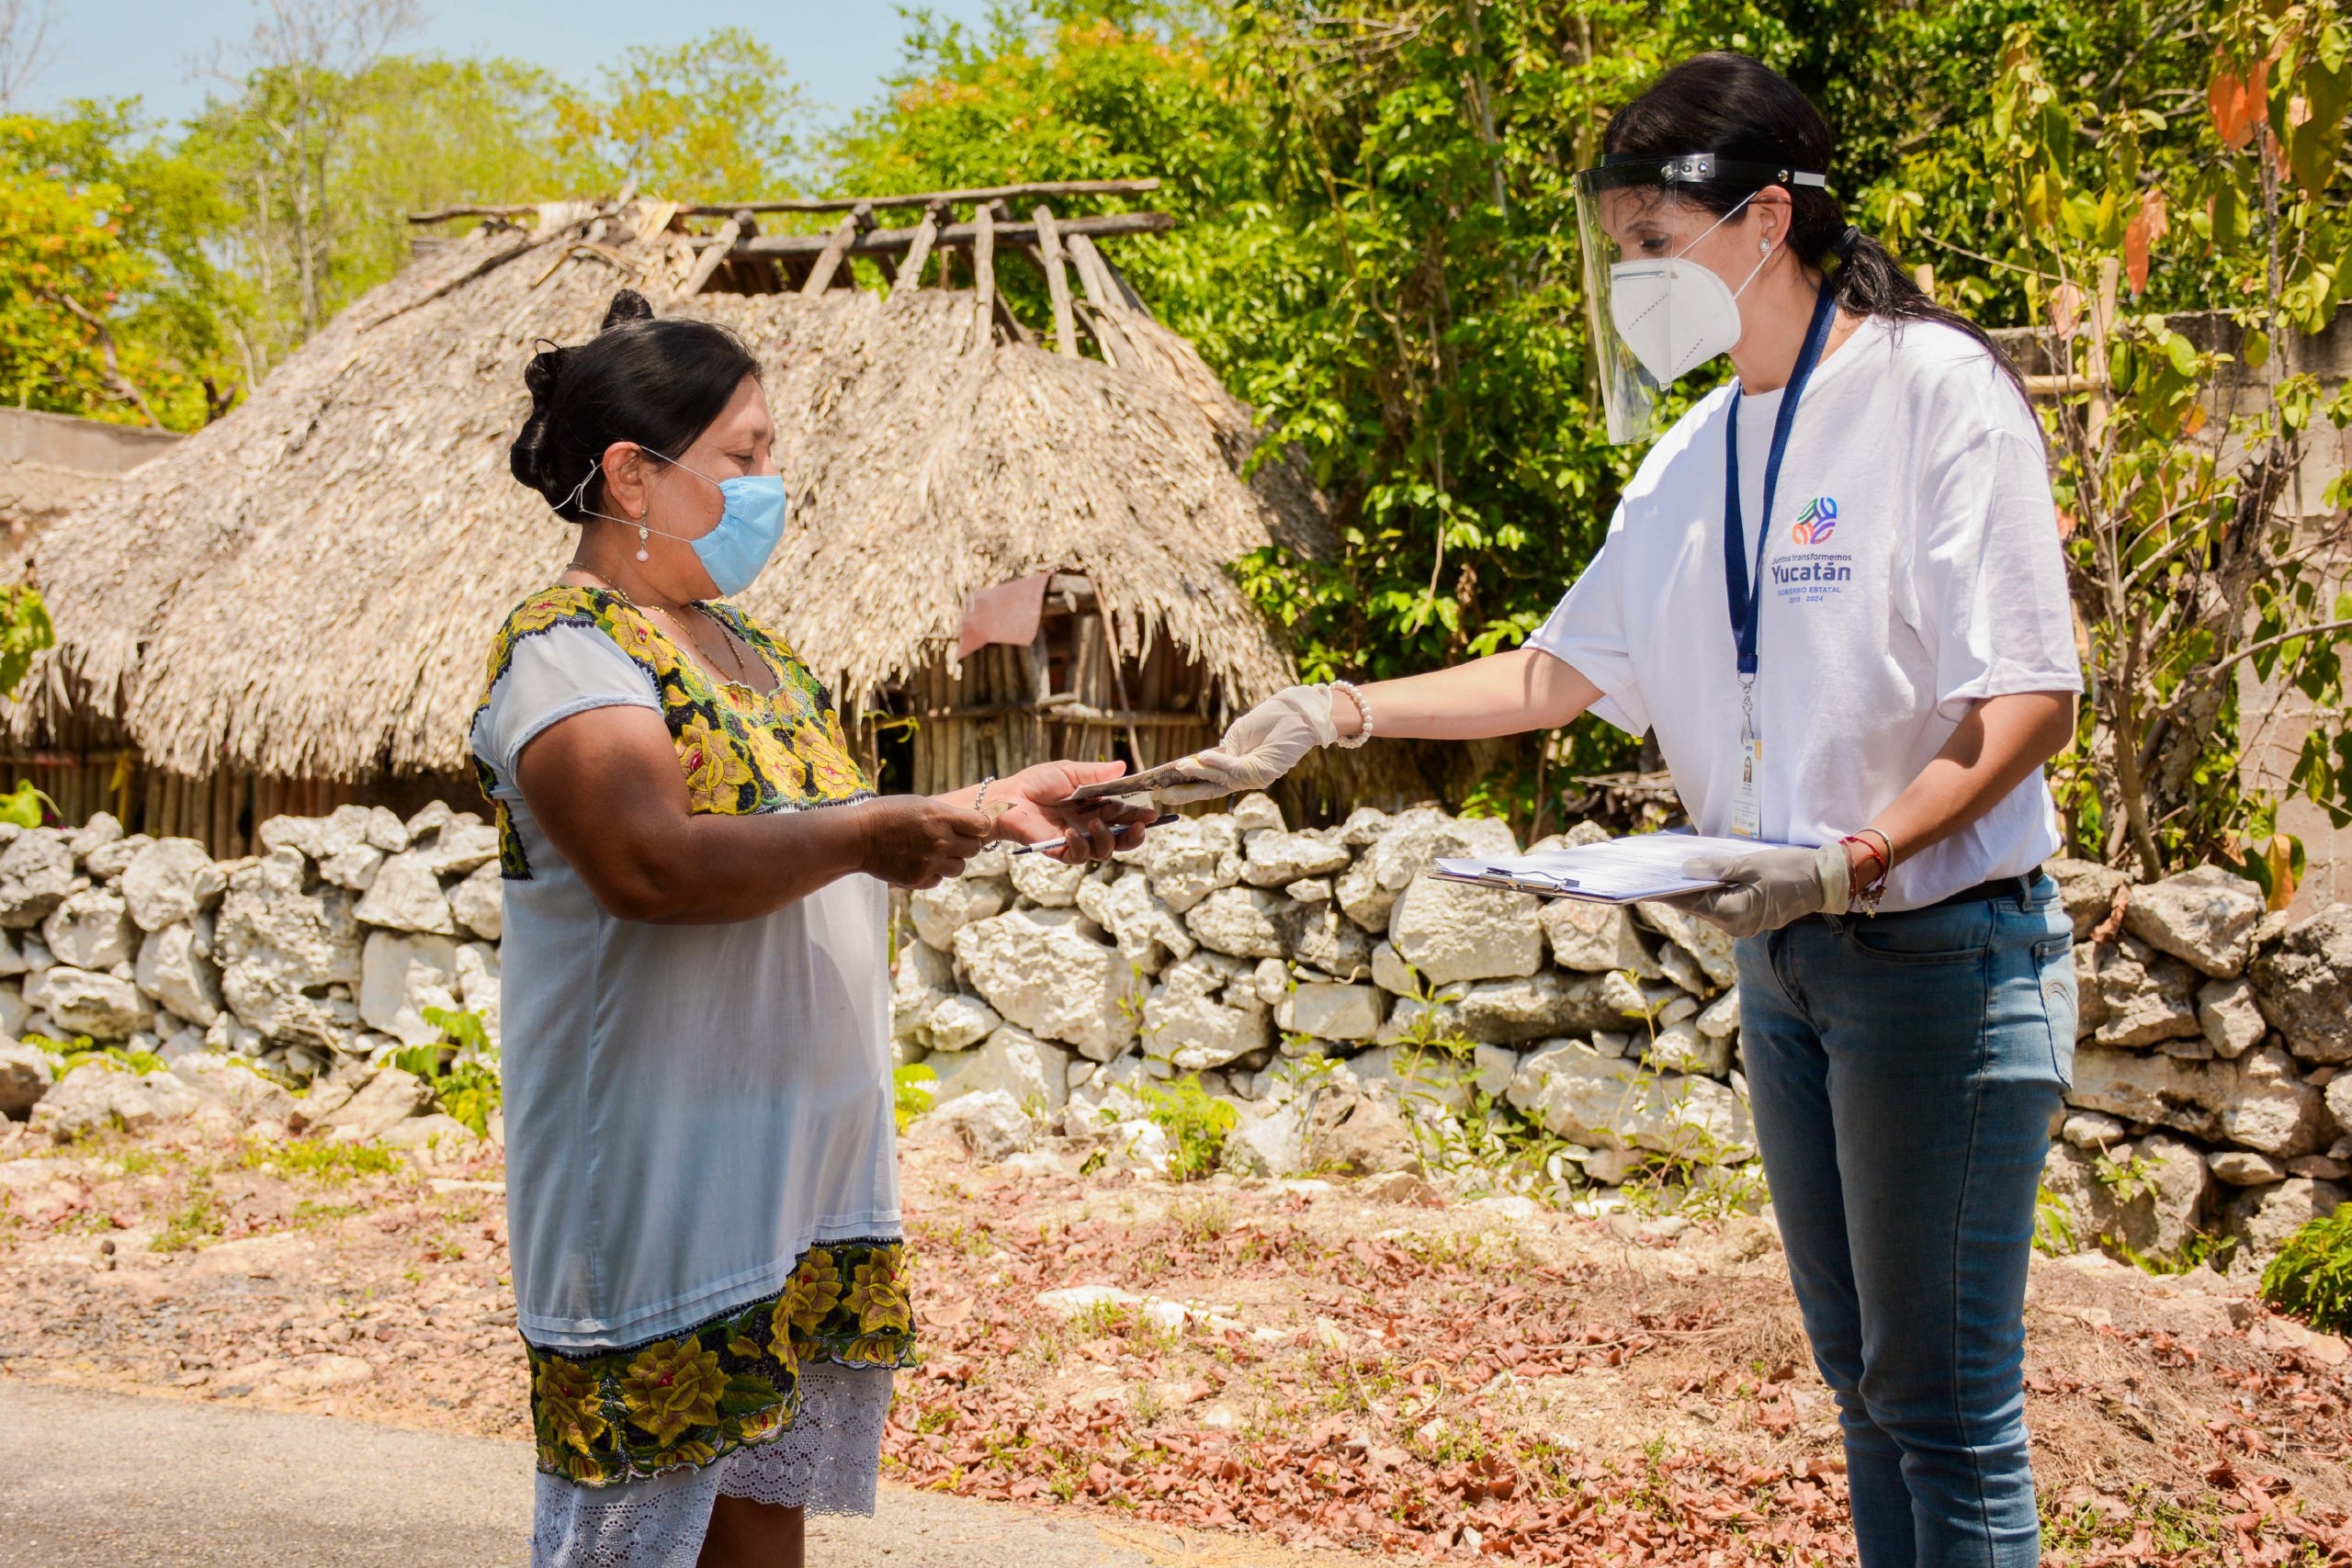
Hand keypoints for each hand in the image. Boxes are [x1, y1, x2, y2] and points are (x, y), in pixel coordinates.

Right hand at [854, 796, 991, 888]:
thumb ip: (945, 815)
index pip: (981, 826)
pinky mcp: (918, 879)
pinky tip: (918, 863)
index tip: (971, 827)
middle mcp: (940, 841)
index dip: (977, 827)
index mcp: (941, 817)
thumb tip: (969, 823)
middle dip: (966, 845)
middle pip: (974, 849)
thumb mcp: (920, 804)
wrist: (858, 836)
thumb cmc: (887, 814)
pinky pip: (939, 880)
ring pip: (959, 868)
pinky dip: (933, 873)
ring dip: (950, 861)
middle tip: (951, 841)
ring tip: (933, 853)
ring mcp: (930, 862)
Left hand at [995, 761, 1157, 863]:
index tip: (1151, 813)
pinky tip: (1073, 833)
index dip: (1138, 816)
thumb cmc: (1035, 783)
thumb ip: (1096, 774)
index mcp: (1094, 807)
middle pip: (1120, 838)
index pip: (1123, 815)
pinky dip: (1080, 846)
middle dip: (1134, 835)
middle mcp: (1089, 826)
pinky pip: (1079, 856)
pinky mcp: (1061, 851)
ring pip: (1104, 851)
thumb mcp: (1069, 772)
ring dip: (1107, 839)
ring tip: (1097, 824)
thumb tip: (1124, 767)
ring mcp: (1076, 840)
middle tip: (1140, 827)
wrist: (1008, 797)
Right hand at [1155, 685, 1341, 804]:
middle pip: (1212, 788)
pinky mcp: (1266, 772)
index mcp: (1237, 769)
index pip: (1209, 782)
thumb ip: (1221, 753)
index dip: (1187, 786)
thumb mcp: (1237, 736)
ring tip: (1180, 767)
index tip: (1163, 788)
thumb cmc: (1269, 720)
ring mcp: (1256, 777)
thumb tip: (1201, 763)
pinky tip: (1203, 758)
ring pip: (1223, 779)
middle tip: (1163, 794)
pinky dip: (1219, 765)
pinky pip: (1237, 769)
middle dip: (1187, 792)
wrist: (1297, 712)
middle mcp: (1246, 778)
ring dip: (1200, 773)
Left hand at [1663, 843, 1851, 939]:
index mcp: (1733, 914)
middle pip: (1696, 905)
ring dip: (1692, 889)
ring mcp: (1743, 924)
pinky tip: (1698, 876)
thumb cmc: (1791, 869)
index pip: (1689, 902)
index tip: (1642, 882)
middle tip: (1652, 871)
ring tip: (1669, 871)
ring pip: (1708, 905)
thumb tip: (1685, 869)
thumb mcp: (1752, 863)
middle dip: (1675, 888)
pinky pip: (1722, 903)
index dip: (1664, 891)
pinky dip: (1709, 890)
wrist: (1826, 881)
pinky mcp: (1750, 917)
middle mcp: (1735, 925)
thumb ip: (1717, 868)